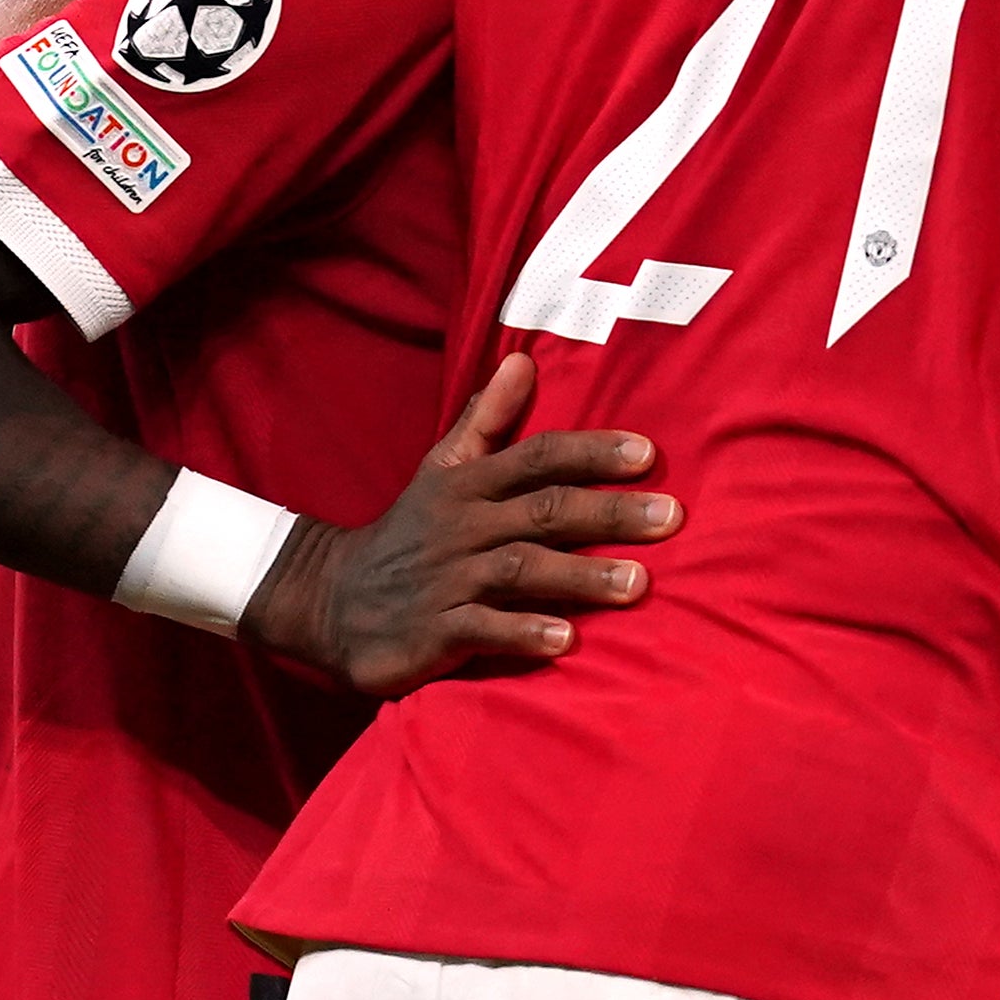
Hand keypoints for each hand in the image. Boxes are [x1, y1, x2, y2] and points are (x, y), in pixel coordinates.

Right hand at [240, 351, 679, 695]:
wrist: (327, 600)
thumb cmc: (408, 531)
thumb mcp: (440, 468)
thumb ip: (485, 418)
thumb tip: (523, 359)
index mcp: (468, 483)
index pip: (538, 457)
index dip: (591, 452)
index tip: (648, 454)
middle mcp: (463, 526)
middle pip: (543, 511)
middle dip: (608, 513)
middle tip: (671, 517)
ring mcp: (447, 579)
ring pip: (521, 570)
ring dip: (580, 577)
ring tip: (638, 583)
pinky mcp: (432, 631)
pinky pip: (483, 630)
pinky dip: (524, 633)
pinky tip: (567, 640)